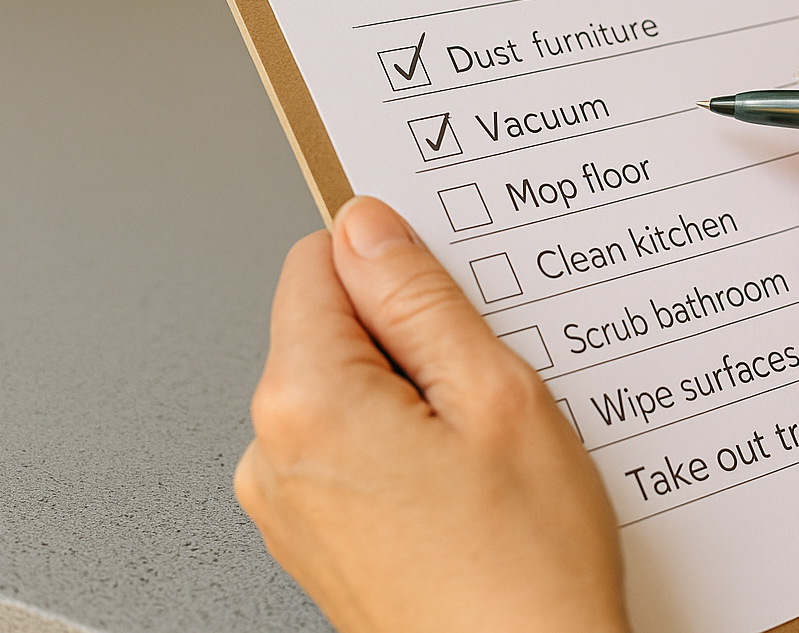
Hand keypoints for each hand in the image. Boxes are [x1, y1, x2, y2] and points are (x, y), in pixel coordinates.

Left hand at [234, 197, 628, 632]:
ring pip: (348, 389)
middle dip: (411, 337)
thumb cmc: (524, 570)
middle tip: (487, 390)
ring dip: (415, 395)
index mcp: (306, 404)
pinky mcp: (316, 538)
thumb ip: (419, 299)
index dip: (396, 265)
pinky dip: (405, 446)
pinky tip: (466, 485)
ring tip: (484, 451)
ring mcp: (289, 505)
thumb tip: (370, 228)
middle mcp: (274, 455)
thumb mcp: (495, 396)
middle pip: (331, 328)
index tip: (450, 298)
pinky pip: (352, 449)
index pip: (320, 260)